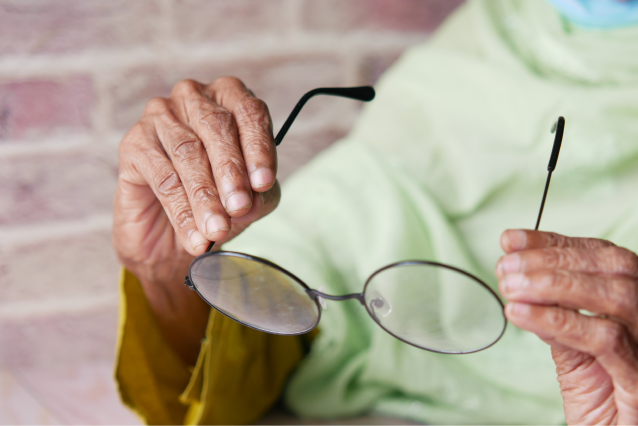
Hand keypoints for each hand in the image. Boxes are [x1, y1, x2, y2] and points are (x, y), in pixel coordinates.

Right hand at [112, 77, 279, 362]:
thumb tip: (265, 189)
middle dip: (232, 174)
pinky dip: (182, 206)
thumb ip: (264, 190)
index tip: (266, 186)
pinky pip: (161, 174)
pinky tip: (196, 234)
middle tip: (241, 210)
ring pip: (188, 153)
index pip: (250, 112)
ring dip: (206, 194)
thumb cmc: (223, 214)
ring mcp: (160, 120)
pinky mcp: (135, 147)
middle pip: (217, 129)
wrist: (177, 245)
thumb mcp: (254, 203)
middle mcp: (194, 103)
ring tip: (218, 230)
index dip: (259, 149)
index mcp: (231, 105)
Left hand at [496, 230, 637, 424]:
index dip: (553, 243)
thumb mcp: (574, 353)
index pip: (599, 257)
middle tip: (506, 266)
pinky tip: (521, 314)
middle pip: (612, 266)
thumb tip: (519, 280)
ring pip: (615, 295)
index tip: (510, 240)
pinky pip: (605, 339)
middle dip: (551, 258)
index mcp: (633, 307)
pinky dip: (557, 320)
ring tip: (510, 287)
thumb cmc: (601, 402)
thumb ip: (556, 318)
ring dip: (552, 284)